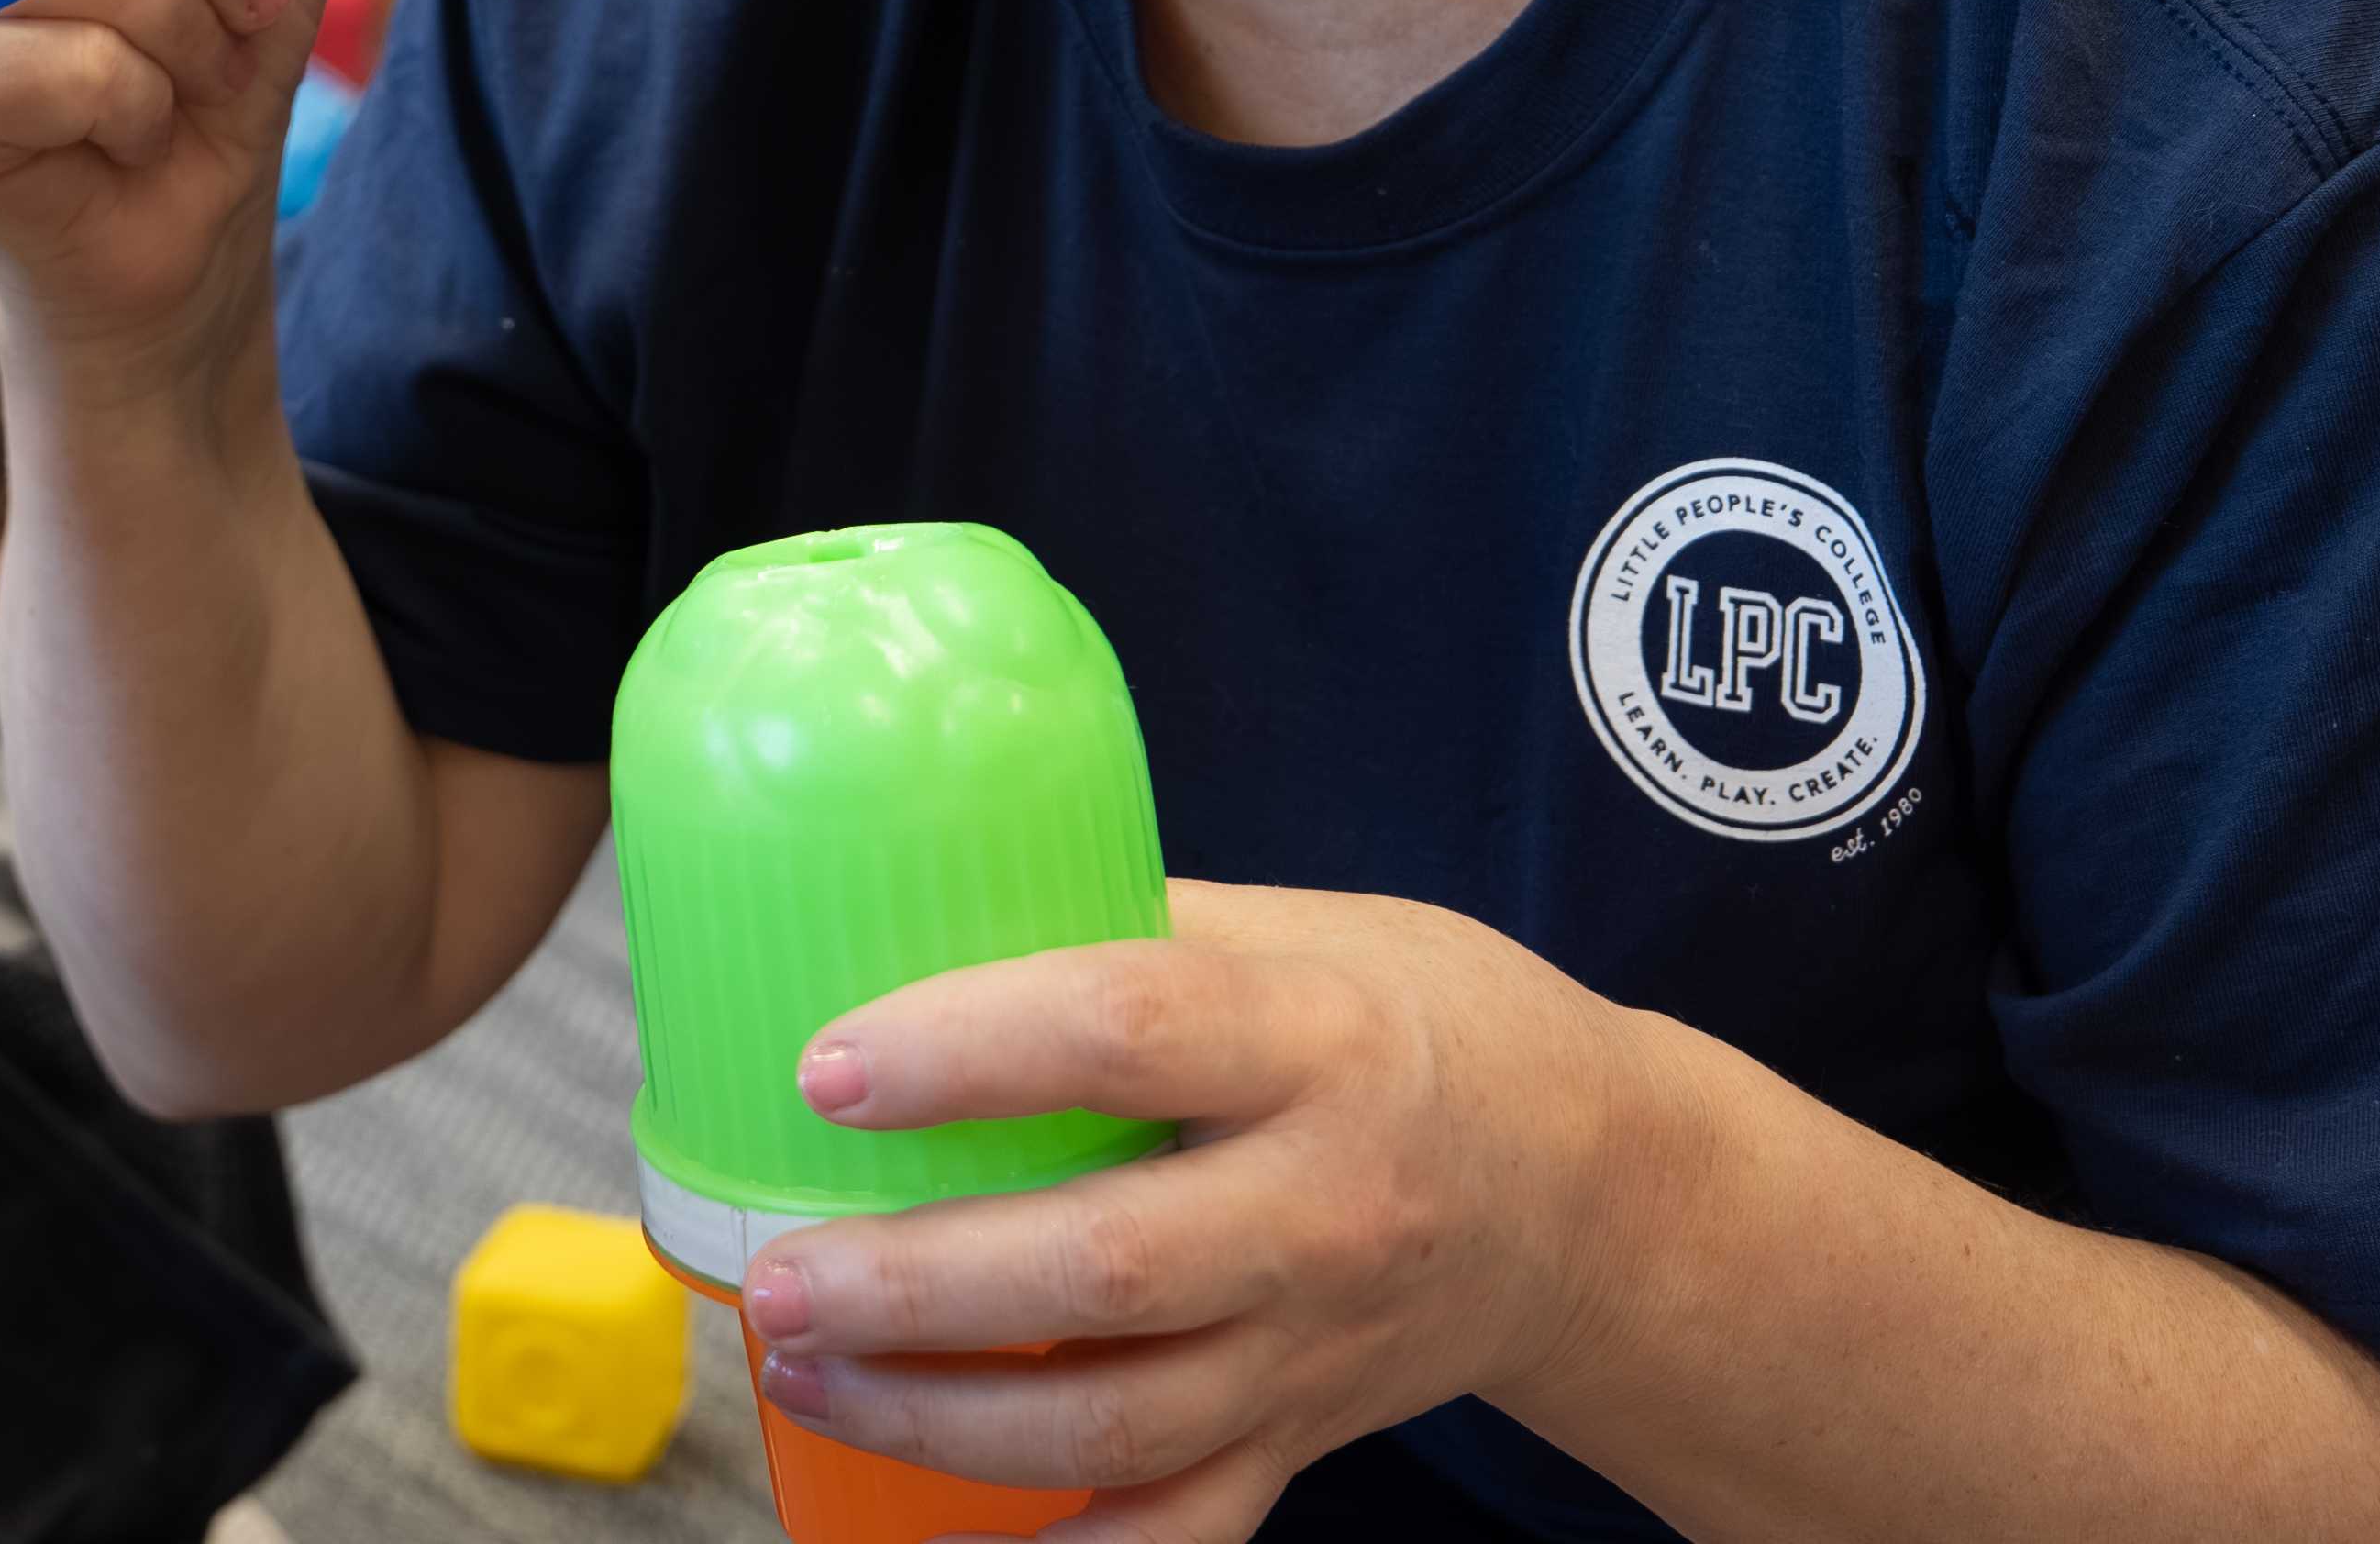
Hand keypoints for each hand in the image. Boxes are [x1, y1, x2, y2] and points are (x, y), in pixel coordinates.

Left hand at [737, 882, 1665, 1543]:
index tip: (829, 1069)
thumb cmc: (1426, 1025)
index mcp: (1315, 1040)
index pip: (1123, 1035)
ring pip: (1122, 1420)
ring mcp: (1318, 1344)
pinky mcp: (1311, 1436)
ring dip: (940, 1418)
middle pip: (1103, 1268)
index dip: (964, 1053)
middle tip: (778, 1277)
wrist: (1600, 1193)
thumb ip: (1135, 929)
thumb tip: (926, 899)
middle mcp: (1323, 1205)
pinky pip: (1185, 1526)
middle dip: (915, 1287)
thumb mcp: (1306, 932)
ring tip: (806, 1369)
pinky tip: (947, 1529)